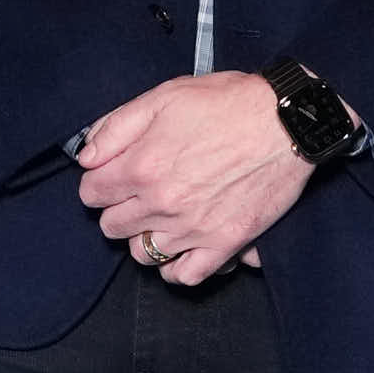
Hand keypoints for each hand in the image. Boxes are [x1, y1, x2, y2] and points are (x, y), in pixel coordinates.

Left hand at [77, 72, 315, 286]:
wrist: (287, 121)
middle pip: (112, 227)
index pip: (91, 193)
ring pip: (142, 254)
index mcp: (141, 166)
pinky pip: (185, 275)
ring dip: (145, 237)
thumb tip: (86, 157)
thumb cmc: (227, 103)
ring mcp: (193, 228)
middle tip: (139, 194)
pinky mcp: (224, 243)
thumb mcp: (164, 97)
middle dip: (119, 209)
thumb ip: (116, 126)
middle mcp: (162, 203)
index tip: (114, 175)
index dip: (99, 182)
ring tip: (160, 220)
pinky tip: (181, 248)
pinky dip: (176, 267)